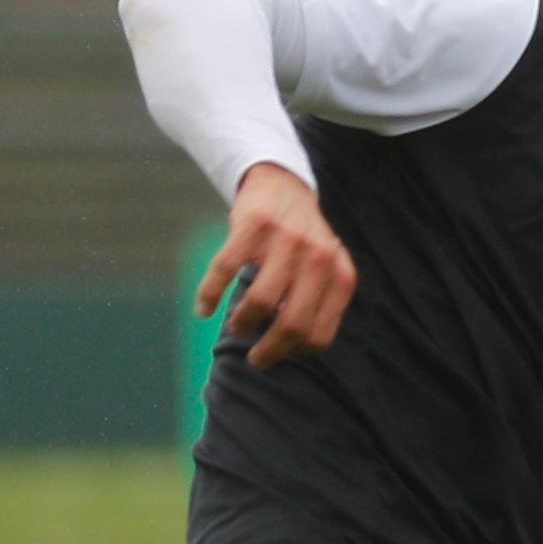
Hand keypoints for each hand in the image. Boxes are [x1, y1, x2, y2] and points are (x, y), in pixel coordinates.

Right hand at [196, 163, 354, 369]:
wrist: (282, 185)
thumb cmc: (302, 241)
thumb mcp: (325, 269)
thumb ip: (318, 302)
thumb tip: (292, 349)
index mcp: (340, 274)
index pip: (320, 333)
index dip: (294, 352)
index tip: (277, 354)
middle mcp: (318, 258)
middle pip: (293, 324)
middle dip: (269, 350)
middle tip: (255, 359)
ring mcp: (286, 240)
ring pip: (261, 302)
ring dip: (243, 323)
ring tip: (236, 326)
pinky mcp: (253, 225)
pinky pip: (225, 270)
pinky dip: (209, 295)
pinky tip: (203, 309)